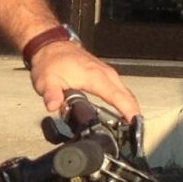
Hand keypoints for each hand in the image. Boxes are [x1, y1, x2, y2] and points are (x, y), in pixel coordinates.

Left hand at [26, 39, 140, 122]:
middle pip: (127, 96)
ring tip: (133, 129)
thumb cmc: (51, 62)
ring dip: (131, 109)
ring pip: (126, 93)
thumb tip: (54, 106)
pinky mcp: (106, 75)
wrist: (52, 46)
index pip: (117, 96)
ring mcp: (108, 74)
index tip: (135, 124)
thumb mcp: (46, 80)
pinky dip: (125, 102)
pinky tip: (124, 113)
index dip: (128, 111)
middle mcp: (106, 74)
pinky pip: (121, 90)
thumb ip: (51, 94)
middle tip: (136, 134)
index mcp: (95, 77)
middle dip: (134, 114)